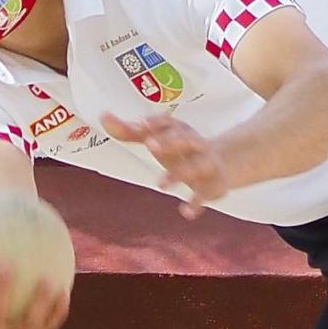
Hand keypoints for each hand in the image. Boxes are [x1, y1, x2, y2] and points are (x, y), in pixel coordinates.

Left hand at [100, 112, 230, 218]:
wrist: (224, 163)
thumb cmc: (181, 149)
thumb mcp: (158, 139)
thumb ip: (131, 132)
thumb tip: (103, 117)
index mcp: (180, 130)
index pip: (169, 123)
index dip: (156, 124)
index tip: (140, 125)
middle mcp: (196, 144)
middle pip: (185, 139)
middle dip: (170, 141)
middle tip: (150, 145)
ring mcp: (207, 164)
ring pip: (196, 166)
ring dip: (179, 174)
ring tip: (161, 185)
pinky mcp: (214, 185)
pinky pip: (206, 194)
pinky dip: (197, 203)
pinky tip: (185, 212)